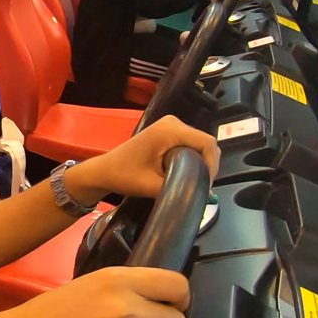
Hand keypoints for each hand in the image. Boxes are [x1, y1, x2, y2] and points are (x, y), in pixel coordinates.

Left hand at [66, 115, 219, 201]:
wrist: (105, 170)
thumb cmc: (123, 176)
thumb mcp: (151, 186)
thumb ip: (178, 189)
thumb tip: (203, 195)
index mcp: (170, 130)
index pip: (207, 143)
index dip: (212, 164)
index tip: (207, 184)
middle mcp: (173, 123)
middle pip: (205, 142)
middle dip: (208, 165)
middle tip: (202, 186)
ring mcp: (171, 125)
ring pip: (199, 144)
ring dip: (201, 162)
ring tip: (195, 182)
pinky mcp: (169, 132)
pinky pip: (190, 144)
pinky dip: (193, 158)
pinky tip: (187, 174)